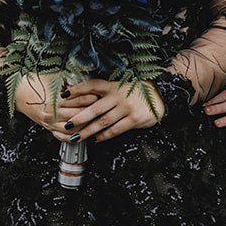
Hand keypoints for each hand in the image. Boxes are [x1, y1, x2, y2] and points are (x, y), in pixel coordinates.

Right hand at [13, 74, 98, 132]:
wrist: (17, 92)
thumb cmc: (34, 81)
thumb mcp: (53, 77)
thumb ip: (69, 79)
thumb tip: (86, 77)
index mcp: (53, 101)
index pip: (77, 102)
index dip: (90, 99)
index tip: (98, 95)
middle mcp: (51, 114)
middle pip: (76, 117)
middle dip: (90, 113)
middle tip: (100, 109)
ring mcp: (49, 123)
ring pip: (71, 130)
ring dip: (83, 127)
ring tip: (94, 122)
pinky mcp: (47, 127)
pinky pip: (62, 136)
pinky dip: (72, 136)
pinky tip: (81, 132)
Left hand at [50, 77, 164, 142]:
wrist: (160, 96)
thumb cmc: (137, 92)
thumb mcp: (121, 85)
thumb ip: (106, 90)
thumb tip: (84, 96)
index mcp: (113, 85)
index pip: (92, 85)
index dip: (78, 89)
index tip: (64, 94)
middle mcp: (118, 96)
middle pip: (94, 108)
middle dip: (79, 117)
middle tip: (67, 125)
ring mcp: (126, 108)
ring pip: (103, 122)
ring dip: (89, 131)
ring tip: (77, 137)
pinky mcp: (134, 119)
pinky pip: (116, 130)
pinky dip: (104, 136)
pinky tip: (96, 140)